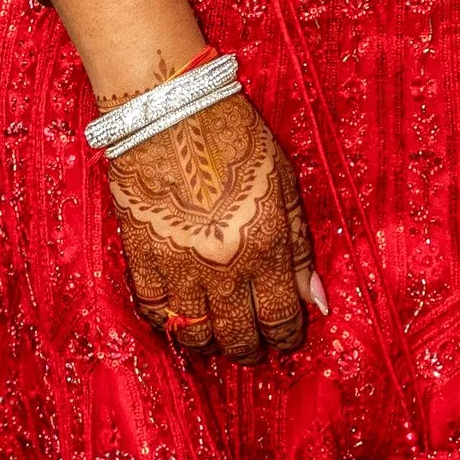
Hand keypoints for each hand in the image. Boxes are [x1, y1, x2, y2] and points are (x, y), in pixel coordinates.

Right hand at [105, 90, 313, 363]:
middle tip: (252, 348)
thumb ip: (300, 247)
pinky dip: (167, 322)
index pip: (280, 317)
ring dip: (210, 342)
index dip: (285, 335)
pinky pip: (153, 310)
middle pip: (239, 335)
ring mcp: (179, 266)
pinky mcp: (141, 256)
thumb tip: (318, 300)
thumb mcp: (284, 185)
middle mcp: (223, 267)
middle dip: (249, 348)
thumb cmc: (235, 138)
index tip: (286, 338)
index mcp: (266, 248)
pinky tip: (178, 319)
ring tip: (217, 337)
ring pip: (196, 332)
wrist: (169, 111)